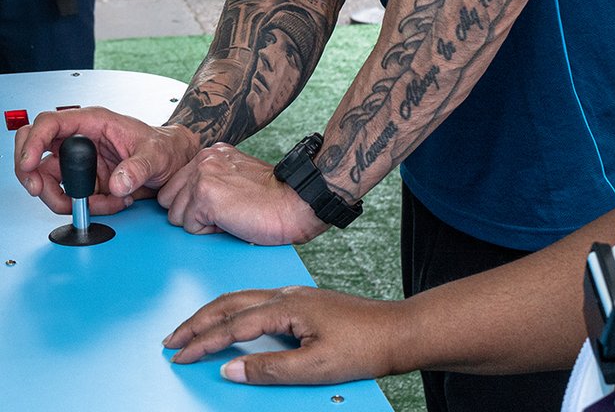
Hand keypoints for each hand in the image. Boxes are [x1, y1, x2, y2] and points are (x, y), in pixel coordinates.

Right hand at [15, 108, 198, 215]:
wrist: (173, 163)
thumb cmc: (164, 147)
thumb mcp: (156, 154)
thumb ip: (138, 168)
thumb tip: (117, 183)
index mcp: (94, 123)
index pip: (50, 123)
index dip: (33, 142)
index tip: (28, 164)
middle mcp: (82, 140)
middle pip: (36, 152)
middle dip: (33, 174)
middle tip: (41, 191)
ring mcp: (80, 162)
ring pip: (48, 181)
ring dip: (67, 199)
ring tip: (102, 201)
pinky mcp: (85, 181)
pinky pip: (70, 198)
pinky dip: (86, 207)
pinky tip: (112, 202)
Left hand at [157, 144, 326, 243]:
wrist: (295, 202)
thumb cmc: (271, 199)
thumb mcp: (235, 178)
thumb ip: (211, 181)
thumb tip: (187, 203)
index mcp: (211, 154)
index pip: (175, 186)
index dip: (193, 205)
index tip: (217, 206)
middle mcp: (204, 159)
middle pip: (168, 199)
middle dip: (190, 214)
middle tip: (224, 212)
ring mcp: (202, 176)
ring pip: (175, 215)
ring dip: (200, 224)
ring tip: (229, 215)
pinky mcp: (205, 196)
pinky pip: (189, 227)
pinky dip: (209, 232)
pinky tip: (232, 220)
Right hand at [165, 286, 399, 384]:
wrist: (396, 332)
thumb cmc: (361, 348)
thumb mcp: (312, 368)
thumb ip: (267, 369)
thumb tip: (228, 368)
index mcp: (287, 306)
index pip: (233, 324)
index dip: (202, 342)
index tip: (177, 356)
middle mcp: (288, 294)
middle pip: (231, 303)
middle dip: (198, 321)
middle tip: (171, 339)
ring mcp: (296, 295)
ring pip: (243, 299)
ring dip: (214, 315)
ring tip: (192, 331)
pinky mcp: (304, 302)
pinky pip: (258, 303)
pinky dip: (235, 312)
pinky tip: (231, 322)